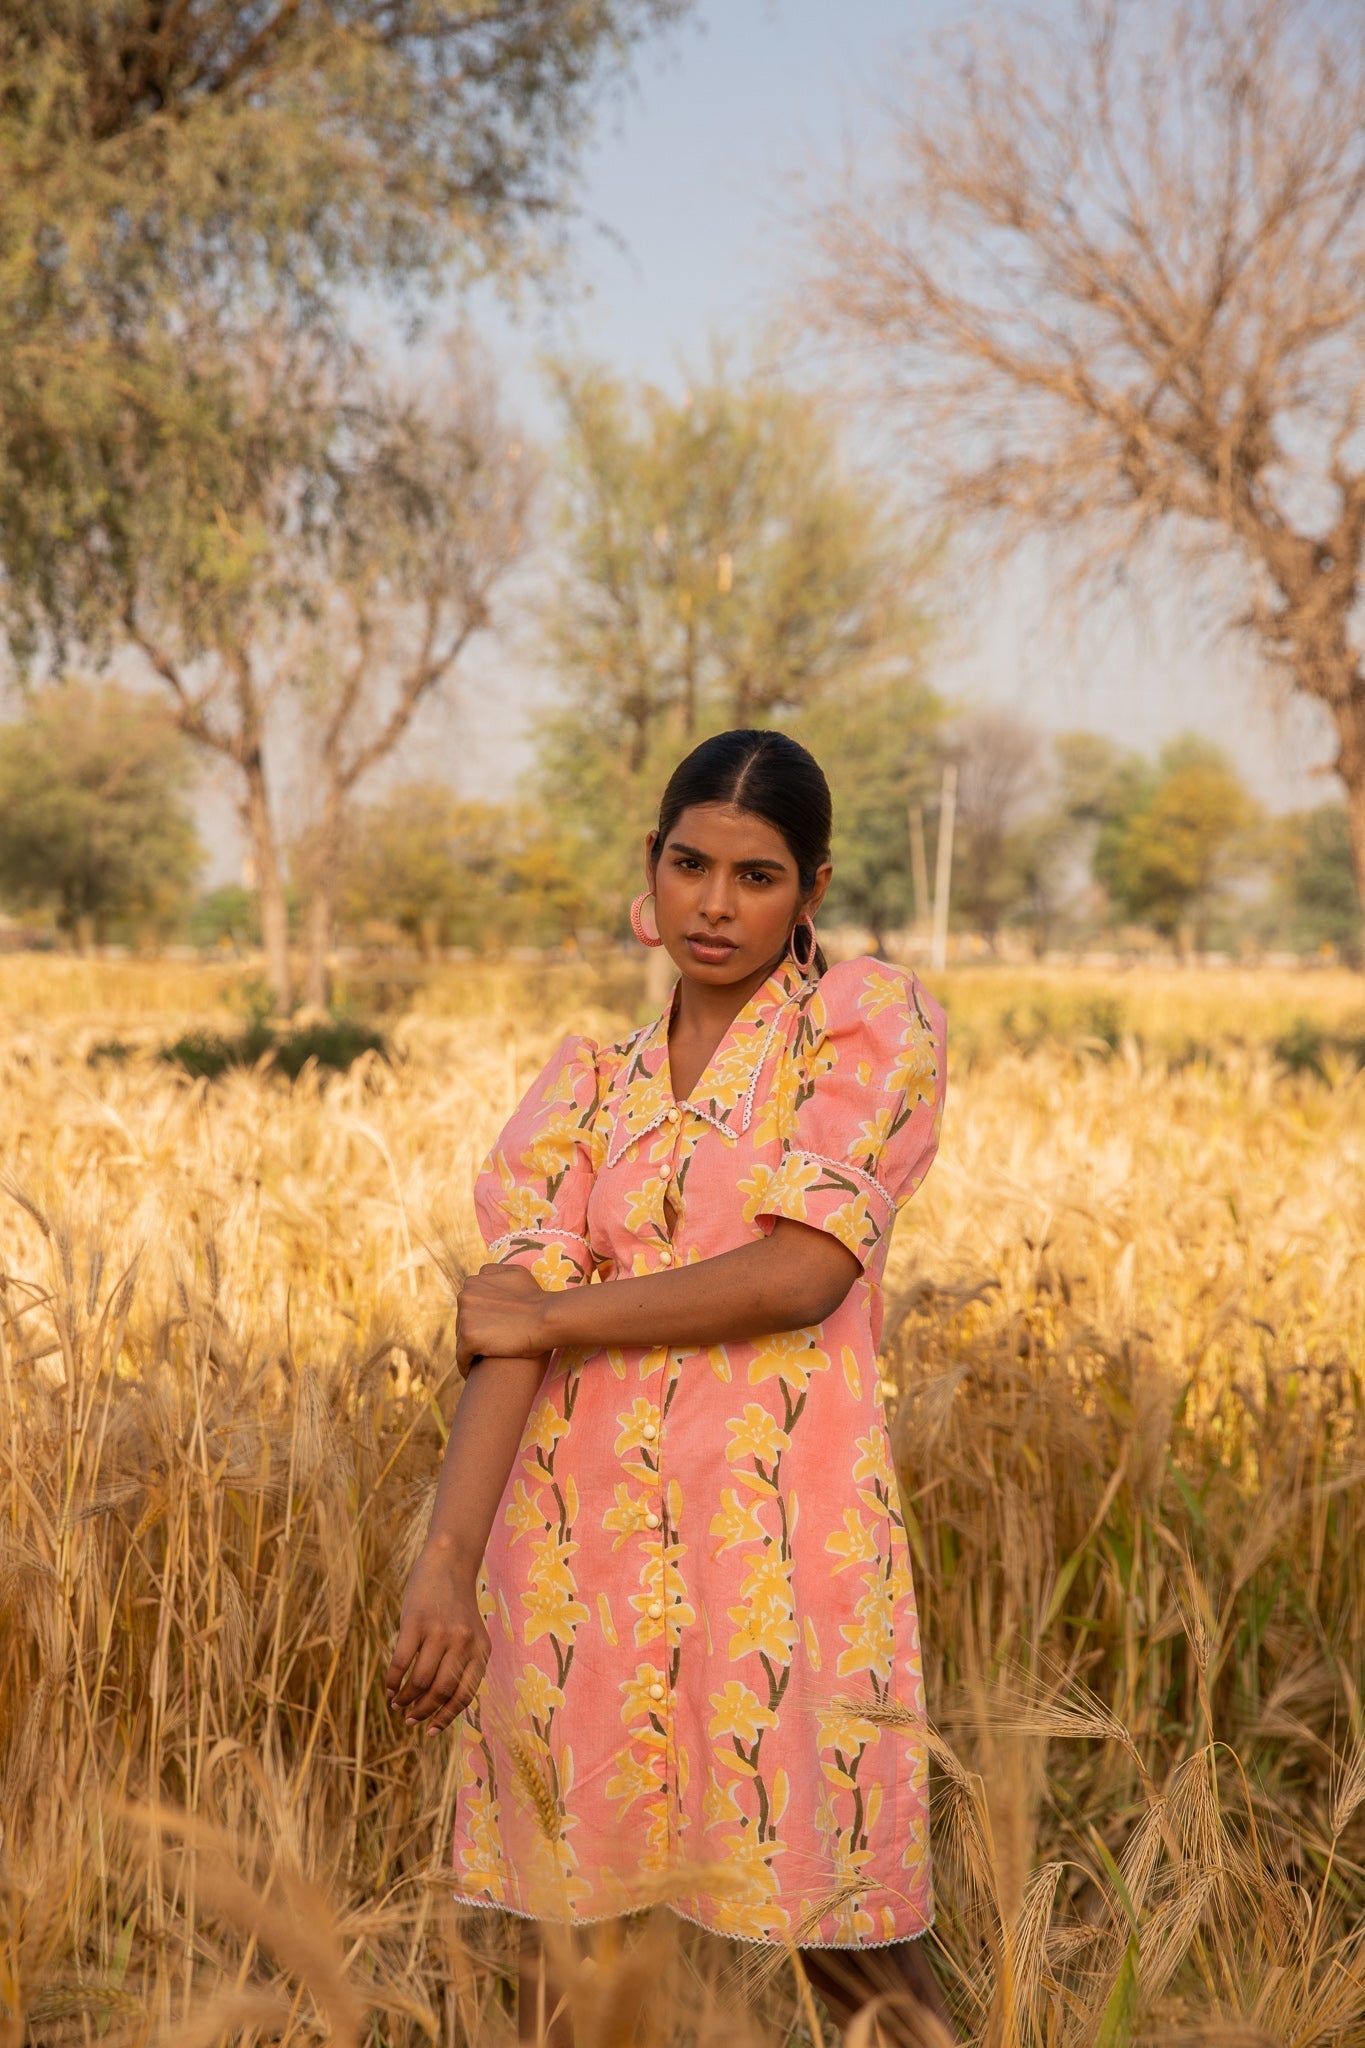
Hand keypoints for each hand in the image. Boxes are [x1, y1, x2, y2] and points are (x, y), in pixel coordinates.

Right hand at [385, 1544, 489, 1734]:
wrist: (448, 1563)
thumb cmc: (456, 1607)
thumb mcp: (470, 1635)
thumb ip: (461, 1664)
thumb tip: (437, 1708)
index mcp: (480, 1650)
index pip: (464, 1695)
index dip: (445, 1717)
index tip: (430, 1731)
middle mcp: (463, 1642)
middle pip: (441, 1691)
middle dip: (423, 1711)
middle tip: (409, 1718)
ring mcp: (440, 1631)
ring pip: (420, 1680)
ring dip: (406, 1699)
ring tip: (397, 1704)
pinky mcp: (416, 1622)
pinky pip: (401, 1661)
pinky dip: (393, 1680)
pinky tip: (389, 1688)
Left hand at [456, 1262, 552, 1371]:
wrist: (546, 1319)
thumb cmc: (537, 1299)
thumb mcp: (515, 1273)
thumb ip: (495, 1273)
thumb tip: (483, 1276)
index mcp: (473, 1282)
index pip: (468, 1304)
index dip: (479, 1317)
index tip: (489, 1328)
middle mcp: (465, 1295)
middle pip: (462, 1321)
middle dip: (473, 1332)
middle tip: (489, 1347)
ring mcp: (465, 1317)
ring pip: (460, 1339)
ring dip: (470, 1350)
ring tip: (482, 1361)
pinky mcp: (469, 1338)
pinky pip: (461, 1357)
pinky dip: (465, 1365)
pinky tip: (472, 1372)